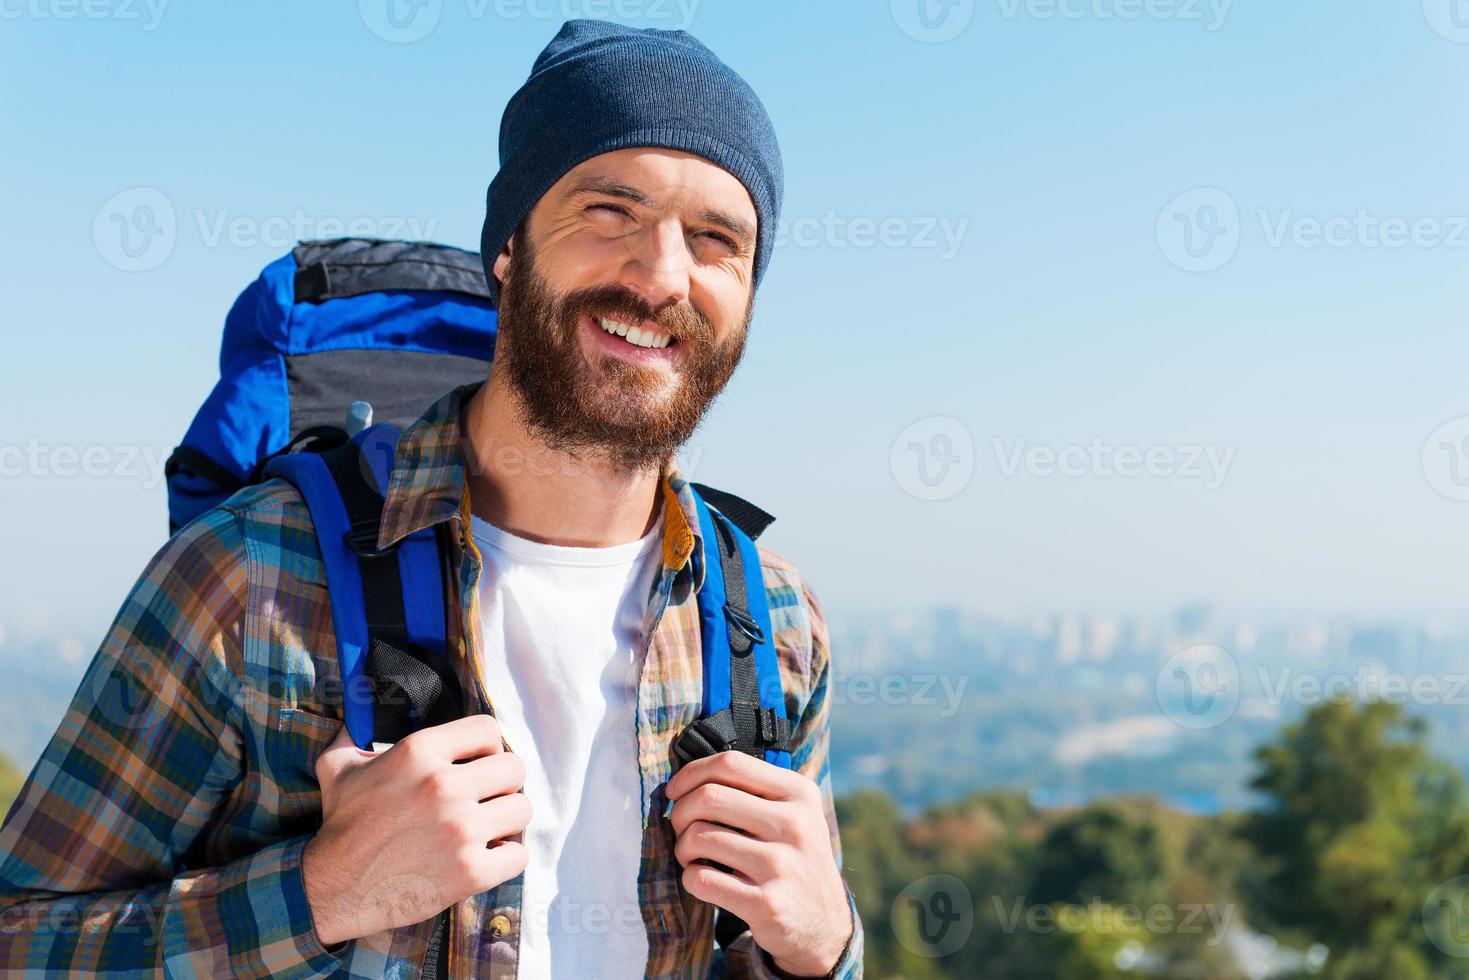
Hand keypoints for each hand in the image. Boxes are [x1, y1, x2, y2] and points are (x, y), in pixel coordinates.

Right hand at [302, 714, 530, 946]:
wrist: (331, 889)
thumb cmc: (340, 825)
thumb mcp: (338, 767)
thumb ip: (353, 731)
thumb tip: (356, 704)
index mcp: (418, 752)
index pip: (488, 730)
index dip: (489, 746)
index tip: (480, 762)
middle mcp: (444, 786)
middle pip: (514, 769)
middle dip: (502, 783)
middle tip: (485, 798)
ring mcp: (460, 830)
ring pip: (521, 809)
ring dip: (507, 820)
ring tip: (487, 828)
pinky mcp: (469, 871)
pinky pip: (518, 854)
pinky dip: (506, 858)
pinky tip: (486, 857)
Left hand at [666, 752, 851, 976]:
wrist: (824, 923)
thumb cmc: (794, 858)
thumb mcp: (793, 814)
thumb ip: (752, 790)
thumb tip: (686, 780)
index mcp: (799, 793)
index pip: (731, 763)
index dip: (690, 773)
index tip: (674, 791)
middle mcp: (794, 825)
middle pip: (708, 797)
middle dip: (680, 812)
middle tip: (680, 827)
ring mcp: (781, 866)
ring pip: (699, 837)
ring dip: (682, 847)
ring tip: (692, 856)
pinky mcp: (766, 904)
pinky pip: (701, 879)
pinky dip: (690, 877)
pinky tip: (703, 879)